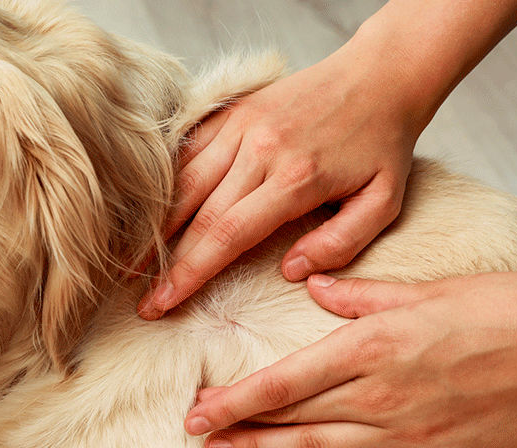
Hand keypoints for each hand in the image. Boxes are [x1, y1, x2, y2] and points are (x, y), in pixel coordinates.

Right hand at [137, 0, 516, 320]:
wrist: (380, 75)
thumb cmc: (383, 144)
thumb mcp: (384, 202)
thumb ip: (341, 243)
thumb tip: (291, 272)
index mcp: (295, 178)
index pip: (227, 235)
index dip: (190, 274)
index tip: (163, 304)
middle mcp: (260, 149)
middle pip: (197, 215)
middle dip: (166, 264)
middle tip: (143, 301)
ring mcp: (241, 126)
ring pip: (183, 182)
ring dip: (155, 227)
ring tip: (132, 263)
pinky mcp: (233, 111)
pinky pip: (188, 151)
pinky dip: (167, 184)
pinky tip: (151, 214)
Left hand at [184, 273, 516, 447]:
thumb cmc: (501, 310)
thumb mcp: (422, 289)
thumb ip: (357, 295)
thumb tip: (313, 285)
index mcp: (372, 346)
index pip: (283, 381)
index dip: (234, 399)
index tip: (196, 409)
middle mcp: (380, 396)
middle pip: (291, 418)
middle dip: (238, 427)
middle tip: (197, 433)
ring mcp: (405, 436)